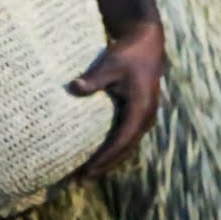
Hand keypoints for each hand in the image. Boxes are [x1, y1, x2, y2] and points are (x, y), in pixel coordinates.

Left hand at [71, 20, 164, 176]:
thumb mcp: (110, 63)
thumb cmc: (129, 51)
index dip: (104, 157)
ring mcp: (145, 115)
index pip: (121, 140)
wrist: (148, 41)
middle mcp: (146, 116)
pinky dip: (114, 147)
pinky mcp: (140, 112)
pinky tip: (99, 152)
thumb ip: (94, 78)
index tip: (87, 170)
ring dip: (110, 158)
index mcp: (141, 108)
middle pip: (125, 149)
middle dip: (106, 164)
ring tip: (89, 171)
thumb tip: (73, 87)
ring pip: (127, 145)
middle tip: (83, 179)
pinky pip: (127, 136)